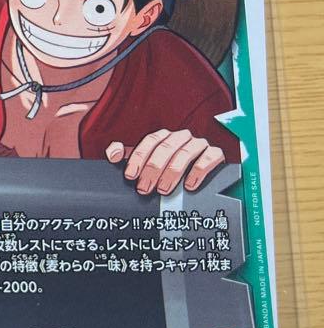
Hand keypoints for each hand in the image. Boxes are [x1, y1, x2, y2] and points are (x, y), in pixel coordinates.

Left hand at [106, 129, 225, 195]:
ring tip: (163, 190)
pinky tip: (189, 185)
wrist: (200, 173)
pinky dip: (198, 171)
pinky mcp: (215, 153)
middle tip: (145, 188)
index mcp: (164, 137)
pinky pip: (209, 157)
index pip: (149, 141)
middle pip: (165, 148)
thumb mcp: (145, 161)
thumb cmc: (168, 167)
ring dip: (172, 173)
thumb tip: (113, 153)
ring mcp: (198, 144)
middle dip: (153, 169)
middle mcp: (181, 137)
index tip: (131, 175)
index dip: (139, 157)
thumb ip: (126, 155)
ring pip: (185, 153)